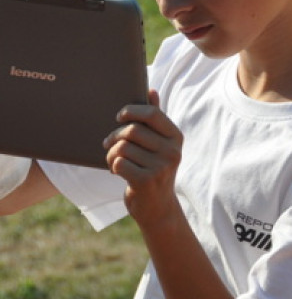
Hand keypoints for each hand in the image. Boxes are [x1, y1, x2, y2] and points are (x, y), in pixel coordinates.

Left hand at [103, 89, 183, 229]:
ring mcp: (161, 166)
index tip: (120, 117)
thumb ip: (156, 119)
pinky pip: (119, 163)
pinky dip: (113, 166)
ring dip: (111, 154)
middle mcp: (172, 151)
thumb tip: (151, 90)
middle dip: (115, 135)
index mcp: (176, 137)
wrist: (158, 207)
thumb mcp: (160, 144)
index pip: (152, 114)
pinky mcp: (147, 180)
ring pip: (122, 147)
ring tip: (115, 160)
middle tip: (108, 143)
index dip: (131, 112)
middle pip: (132, 130)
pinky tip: (118, 171)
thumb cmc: (154, 169)